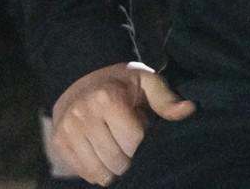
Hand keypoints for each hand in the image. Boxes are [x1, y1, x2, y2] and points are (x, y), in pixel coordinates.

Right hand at [50, 61, 195, 185]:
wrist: (81, 76)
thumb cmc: (122, 83)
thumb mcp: (147, 82)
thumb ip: (166, 99)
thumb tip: (190, 109)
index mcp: (108, 98)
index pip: (133, 140)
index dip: (142, 142)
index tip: (142, 132)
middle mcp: (84, 114)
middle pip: (116, 158)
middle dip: (129, 158)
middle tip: (131, 147)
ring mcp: (68, 130)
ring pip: (98, 169)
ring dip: (114, 169)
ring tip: (120, 155)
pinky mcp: (59, 142)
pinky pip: (82, 171)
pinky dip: (97, 172)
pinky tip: (104, 160)